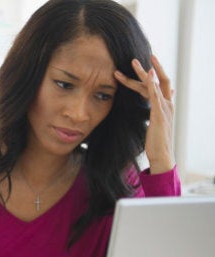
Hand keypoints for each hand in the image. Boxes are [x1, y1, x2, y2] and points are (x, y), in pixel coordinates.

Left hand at [114, 55, 174, 173]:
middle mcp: (166, 104)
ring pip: (155, 85)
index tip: (135, 67)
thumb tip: (153, 105)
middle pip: (158, 81)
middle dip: (146, 69)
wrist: (161, 154)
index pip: (156, 86)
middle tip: (132, 59)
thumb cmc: (155, 140)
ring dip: (144, 72)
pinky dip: (152, 84)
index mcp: (164, 106)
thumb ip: (154, 112)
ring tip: (133, 63)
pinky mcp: (160, 114)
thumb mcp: (154, 123)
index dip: (146, 76)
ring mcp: (164, 108)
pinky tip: (148, 76)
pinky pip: (156, 96)